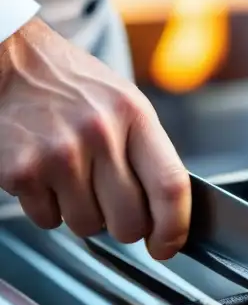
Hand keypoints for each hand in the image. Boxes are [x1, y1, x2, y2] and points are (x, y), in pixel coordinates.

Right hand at [0, 18, 189, 258]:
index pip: (170, 186)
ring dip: (85, 215)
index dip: (174, 227)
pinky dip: (49, 208)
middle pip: (130, 220)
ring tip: (74, 179)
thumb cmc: (71, 85)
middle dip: (126, 228)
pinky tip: (46, 176)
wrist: (8, 60)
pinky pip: (48, 219)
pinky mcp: (21, 171)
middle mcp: (99, 134)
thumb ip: (146, 150)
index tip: (168, 245)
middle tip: (117, 211)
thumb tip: (167, 209)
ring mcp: (58, 155)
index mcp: (134, 115)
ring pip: (88, 226)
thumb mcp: (123, 103)